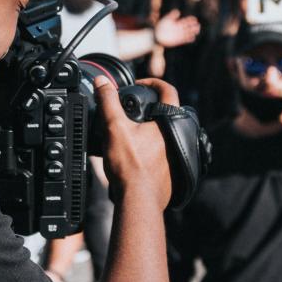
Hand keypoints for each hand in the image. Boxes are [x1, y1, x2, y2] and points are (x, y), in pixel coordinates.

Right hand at [94, 77, 177, 210]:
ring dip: (149, 129)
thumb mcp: (114, 127)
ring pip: (164, 132)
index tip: (138, 85)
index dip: (152, 82)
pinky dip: (151, 148)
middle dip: (148, 109)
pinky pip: (164, 151)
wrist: (139, 199)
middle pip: (165, 112)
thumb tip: (102, 83)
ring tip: (131, 132)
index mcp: (169, 121)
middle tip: (131, 110)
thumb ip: (108, 102)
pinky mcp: (174, 168)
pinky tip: (136, 153)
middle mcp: (179, 135)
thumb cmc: (130, 166)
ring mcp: (179, 153)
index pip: (167, 89)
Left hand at [153, 10, 200, 47]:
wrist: (157, 35)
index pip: (186, 21)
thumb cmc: (161, 26)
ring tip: (197, 31)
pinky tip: (192, 38)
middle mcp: (180, 29)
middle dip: (193, 26)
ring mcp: (179, 35)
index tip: (195, 19)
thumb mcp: (167, 19)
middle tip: (198, 25)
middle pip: (189, 27)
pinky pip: (185, 40)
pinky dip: (189, 39)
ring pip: (188, 33)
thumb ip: (172, 15)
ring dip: (193, 32)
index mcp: (178, 23)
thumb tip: (178, 12)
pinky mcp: (178, 40)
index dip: (191, 20)